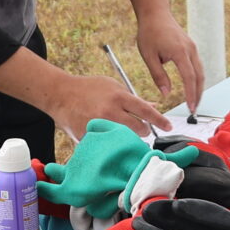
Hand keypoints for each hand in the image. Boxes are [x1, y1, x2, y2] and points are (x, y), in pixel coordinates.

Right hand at [46, 72, 170, 142]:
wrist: (60, 94)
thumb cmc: (88, 88)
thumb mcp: (112, 86)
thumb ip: (132, 98)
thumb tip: (153, 106)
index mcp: (119, 97)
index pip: (146, 111)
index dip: (160, 120)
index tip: (169, 126)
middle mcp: (111, 111)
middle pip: (139, 129)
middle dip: (143, 131)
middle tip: (140, 129)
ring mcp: (99, 125)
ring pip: (124, 139)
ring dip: (127, 138)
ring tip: (122, 132)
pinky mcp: (89, 136)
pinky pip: (106, 143)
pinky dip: (109, 142)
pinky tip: (105, 137)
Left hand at [132, 8, 205, 110]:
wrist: (155, 13)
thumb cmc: (149, 32)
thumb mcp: (149, 56)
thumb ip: (158, 76)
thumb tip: (166, 94)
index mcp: (180, 52)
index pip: (189, 78)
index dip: (191, 95)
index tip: (190, 108)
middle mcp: (190, 50)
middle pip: (200, 77)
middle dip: (198, 95)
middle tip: (193, 110)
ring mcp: (192, 48)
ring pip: (200, 72)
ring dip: (199, 87)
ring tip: (194, 102)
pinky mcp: (191, 47)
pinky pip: (197, 65)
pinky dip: (197, 78)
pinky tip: (192, 86)